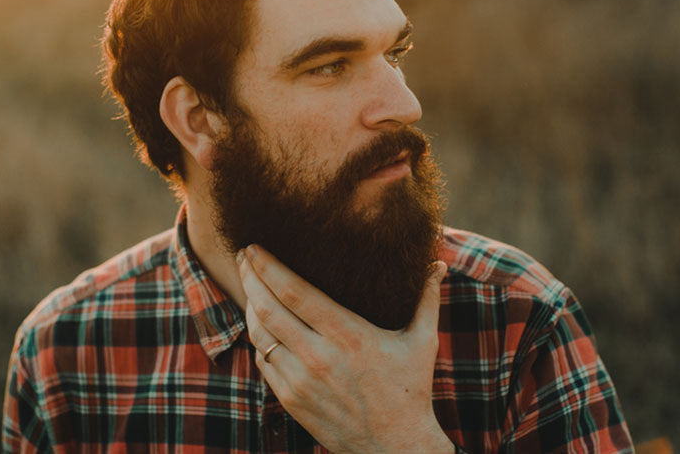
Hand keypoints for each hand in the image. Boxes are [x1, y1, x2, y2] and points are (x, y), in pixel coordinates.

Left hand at [236, 244, 451, 453]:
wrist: (394, 448)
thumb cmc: (410, 391)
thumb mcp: (422, 342)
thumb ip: (426, 299)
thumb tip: (437, 264)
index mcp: (348, 336)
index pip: (295, 292)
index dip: (268, 267)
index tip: (254, 247)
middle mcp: (318, 357)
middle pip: (268, 308)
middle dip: (250, 277)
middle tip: (242, 255)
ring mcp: (300, 380)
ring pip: (259, 334)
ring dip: (249, 304)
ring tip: (249, 283)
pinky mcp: (290, 399)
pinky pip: (263, 360)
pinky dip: (258, 337)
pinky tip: (261, 322)